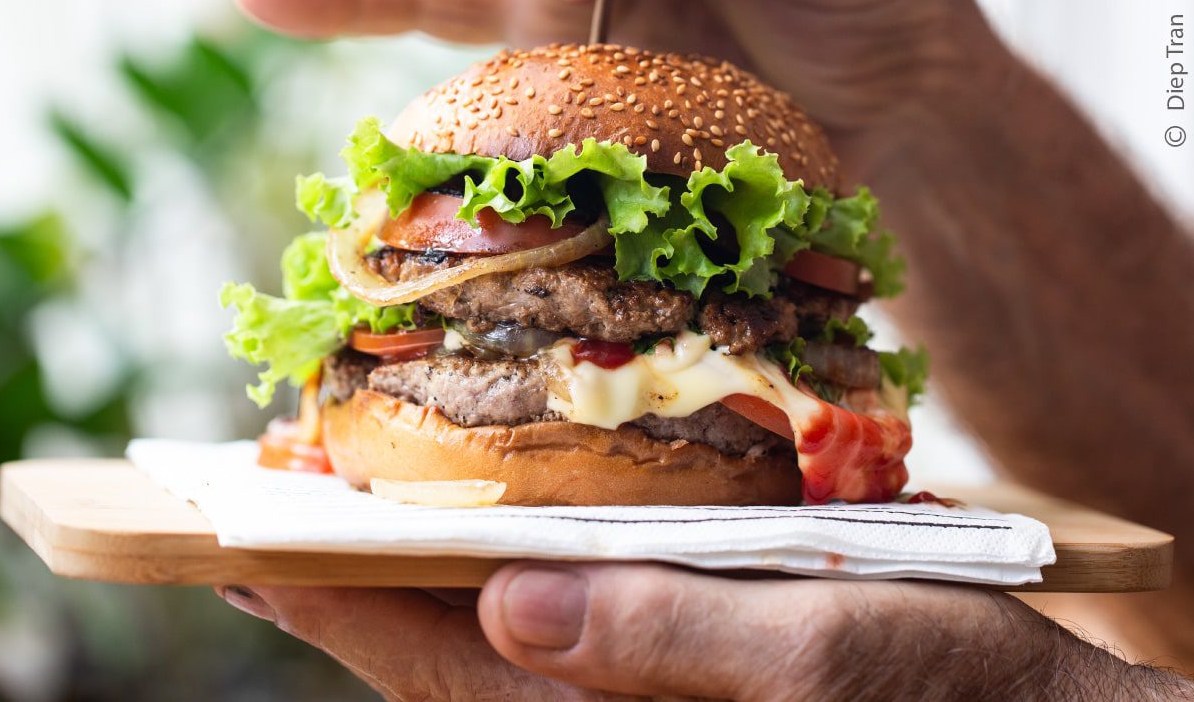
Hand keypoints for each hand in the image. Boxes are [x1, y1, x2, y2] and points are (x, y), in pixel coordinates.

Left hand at [217, 563, 1193, 699]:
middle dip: (349, 592)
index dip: (335, 607)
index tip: (241, 542)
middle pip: (441, 661)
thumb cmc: (953, 686)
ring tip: (341, 511)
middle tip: (261, 517)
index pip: (442, 670)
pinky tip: (479, 534)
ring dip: (411, 580)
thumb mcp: (826, 652)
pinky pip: (557, 629)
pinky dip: (496, 578)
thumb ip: (668, 639)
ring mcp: (641, 696)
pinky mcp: (680, 671)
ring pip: (488, 647)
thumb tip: (508, 605)